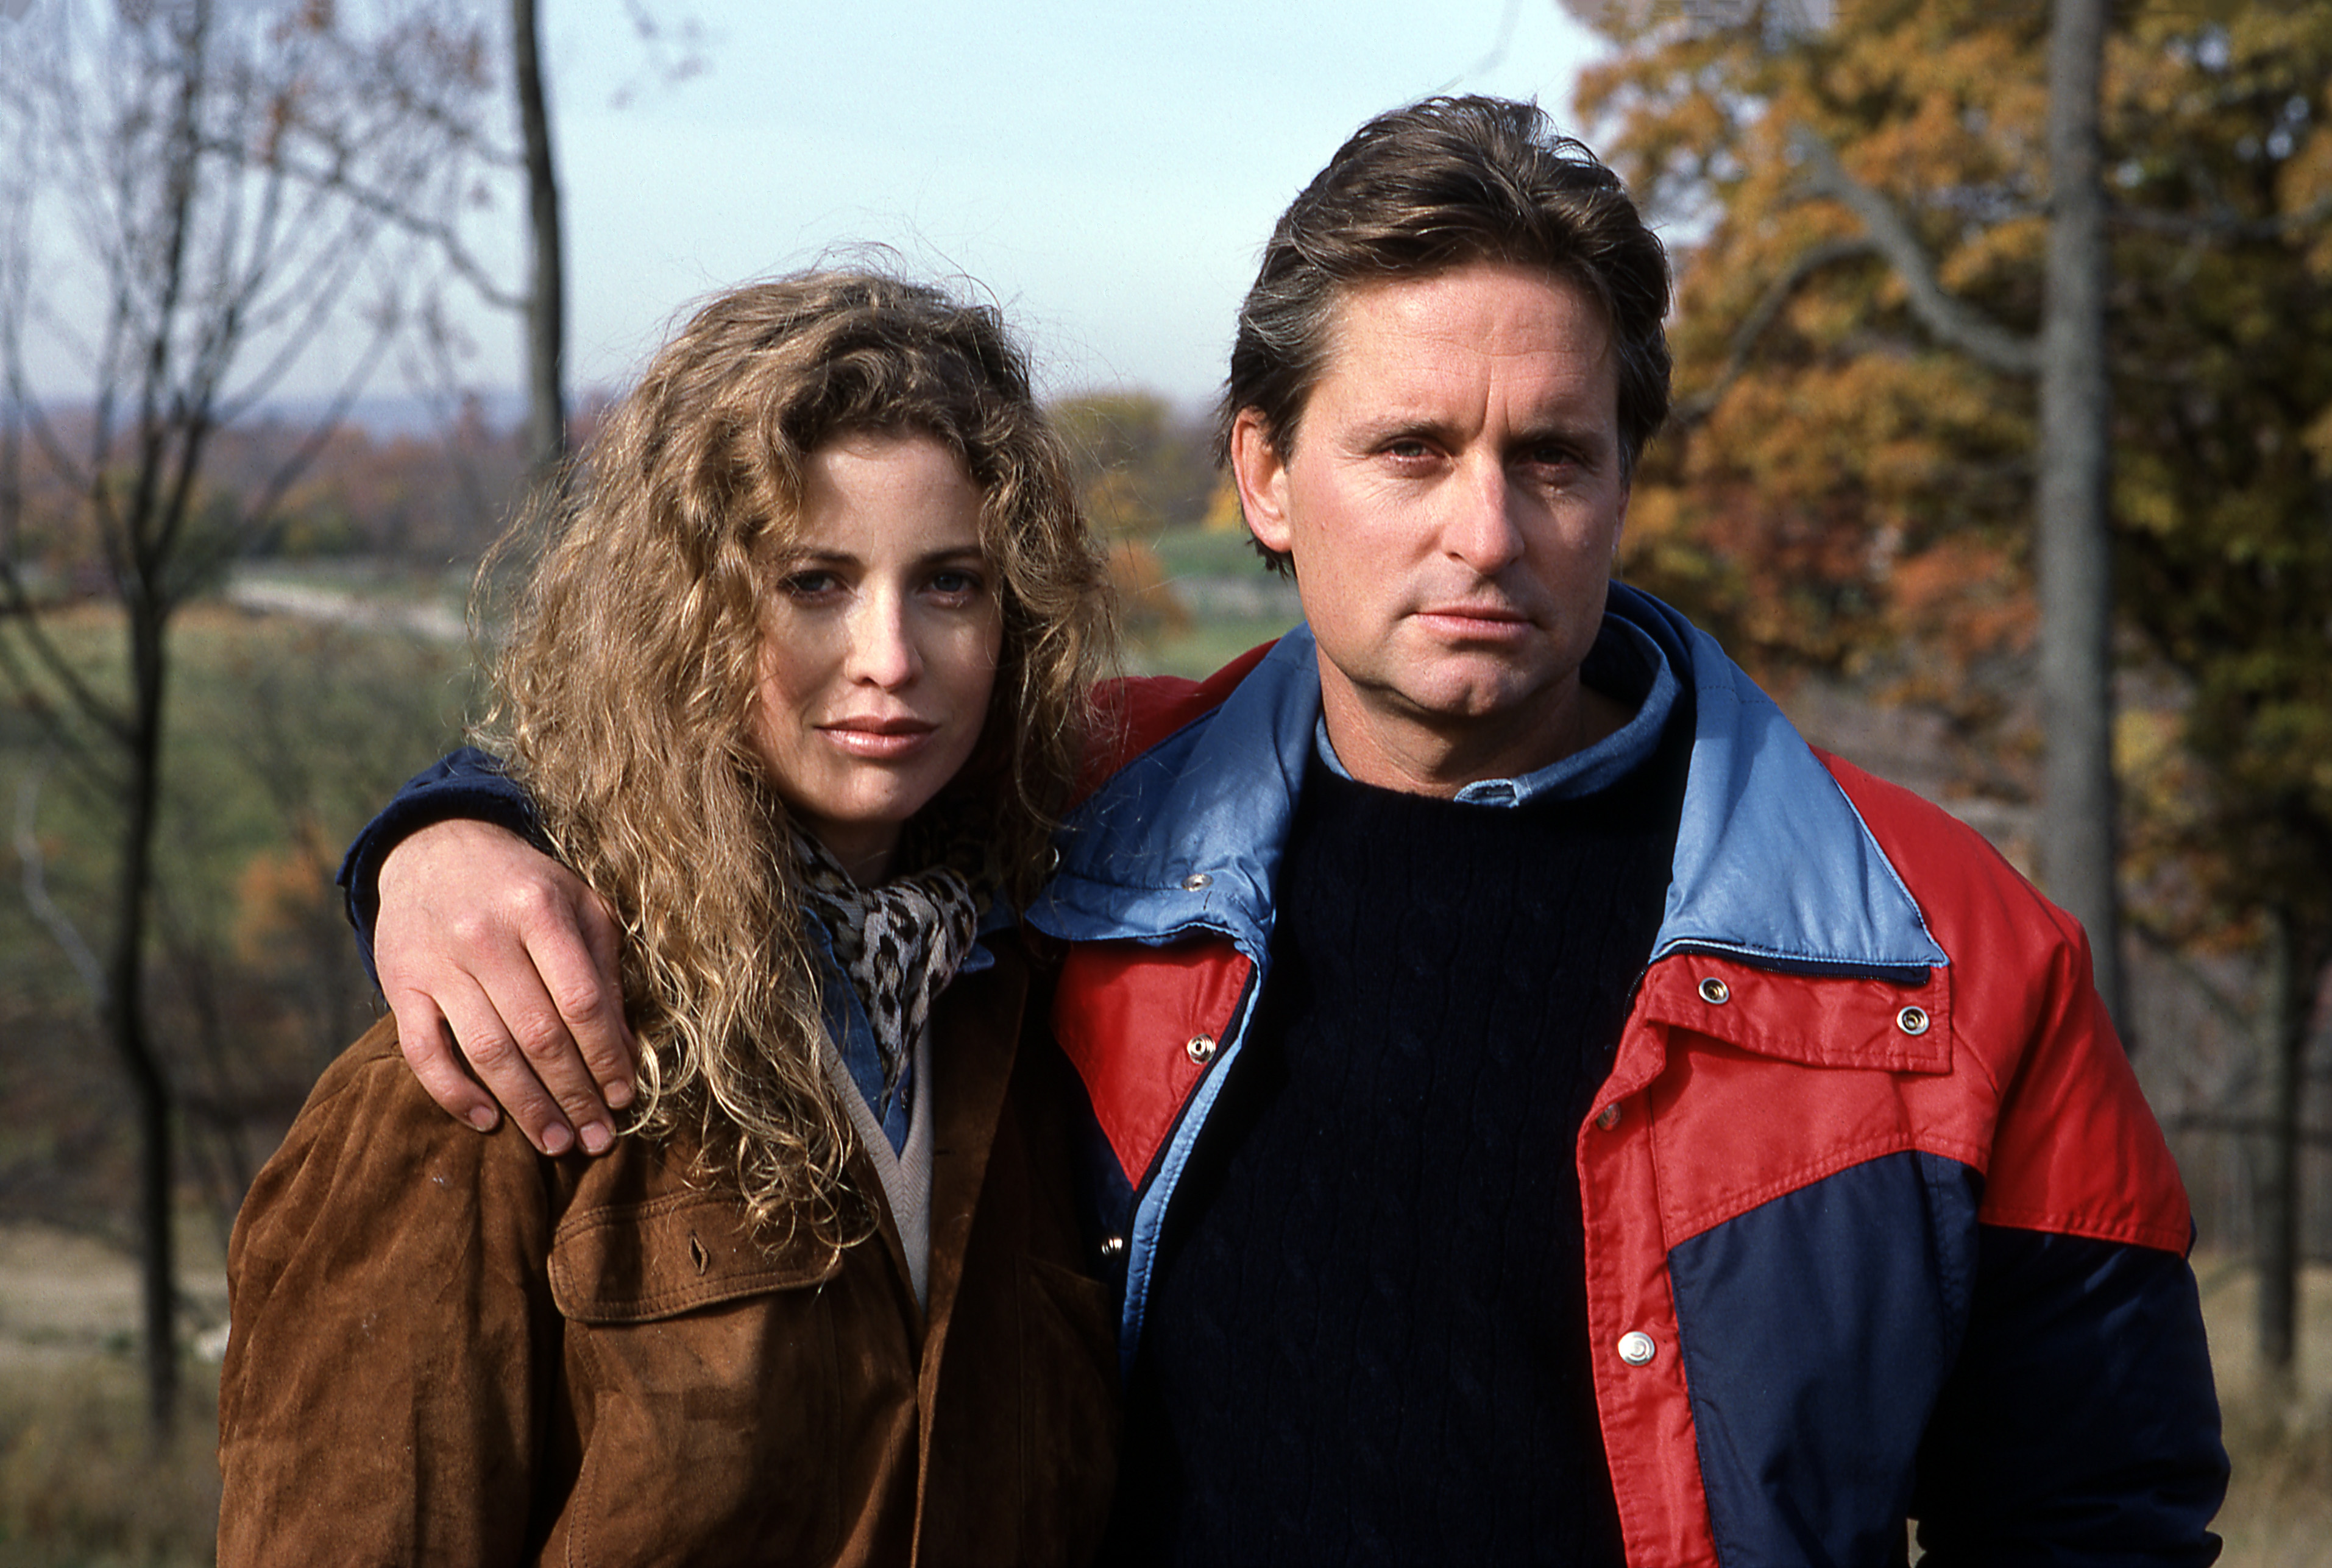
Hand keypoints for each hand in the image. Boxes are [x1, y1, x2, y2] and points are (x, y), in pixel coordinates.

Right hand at [374, 818, 635, 1154]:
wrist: (436, 849)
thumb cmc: (523, 886)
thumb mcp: (580, 906)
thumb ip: (605, 970)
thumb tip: (625, 1048)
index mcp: (539, 910)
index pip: (582, 1002)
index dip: (607, 1056)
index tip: (623, 1097)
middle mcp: (486, 935)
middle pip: (538, 1035)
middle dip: (573, 1095)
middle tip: (596, 1138)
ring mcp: (438, 961)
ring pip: (487, 1052)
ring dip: (526, 1106)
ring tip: (556, 1141)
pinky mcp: (400, 983)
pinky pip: (424, 1052)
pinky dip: (454, 1094)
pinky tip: (487, 1121)